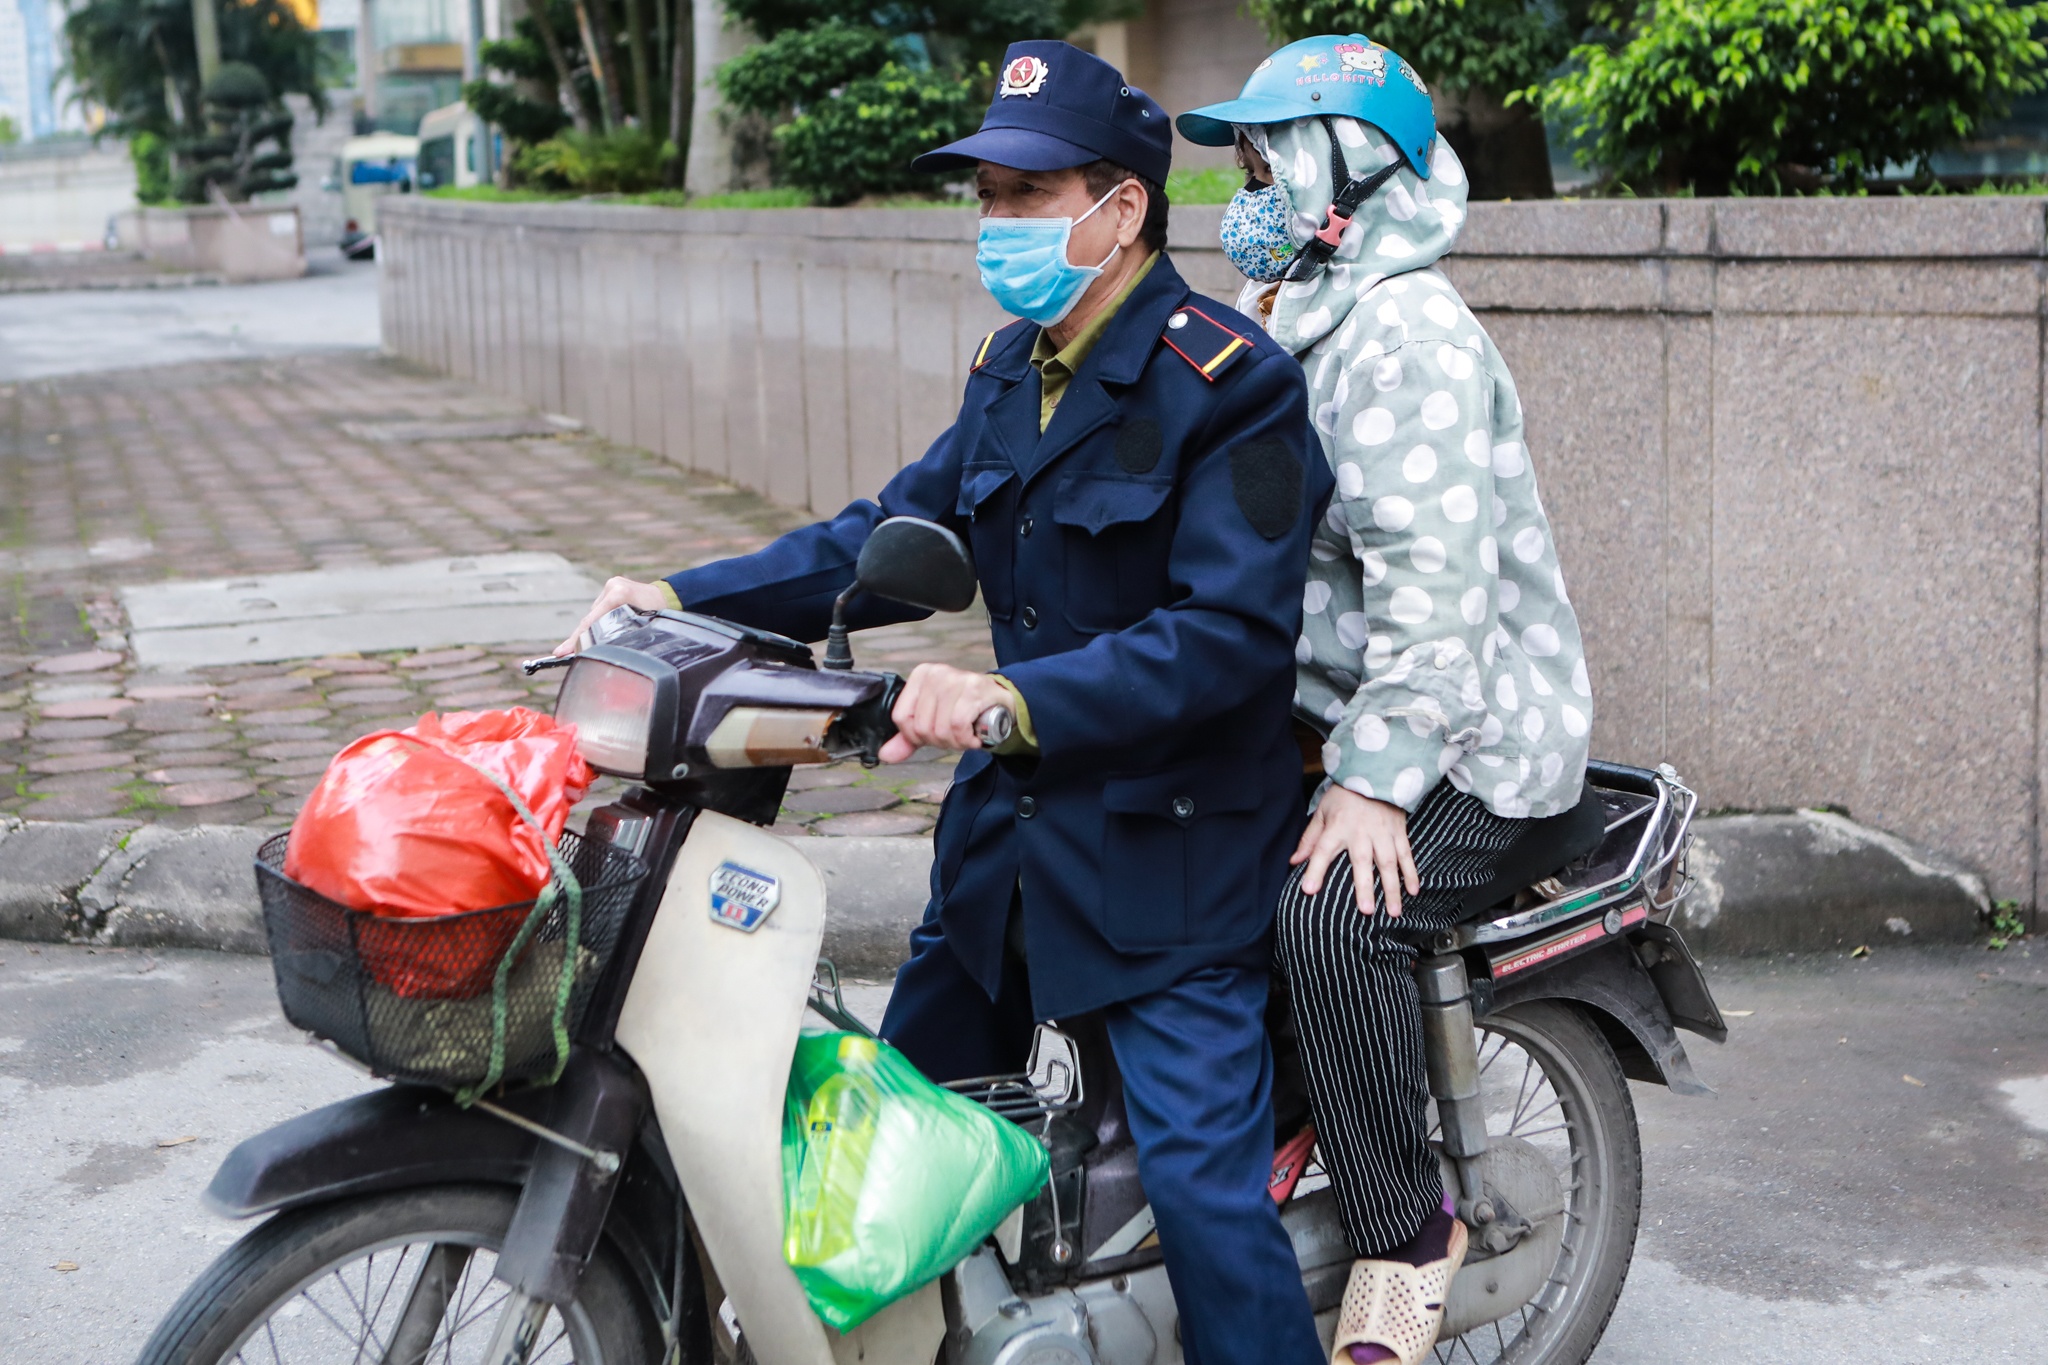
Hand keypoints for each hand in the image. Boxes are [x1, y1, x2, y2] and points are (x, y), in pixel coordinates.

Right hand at [554, 577, 672, 655]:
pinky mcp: (612, 586)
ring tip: (587, 643)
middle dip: (578, 637)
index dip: (576, 638)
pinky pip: (601, 608)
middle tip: (562, 652)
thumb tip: (600, 654)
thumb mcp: (642, 628)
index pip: (591, 620)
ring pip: (595, 613)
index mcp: (619, 594)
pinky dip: (599, 621)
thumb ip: (620, 636)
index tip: (562, 651)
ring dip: (592, 628)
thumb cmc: (660, 615)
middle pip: (590, 617)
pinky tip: (599, 631)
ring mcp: (611, 585)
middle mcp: (612, 586)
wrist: (669, 596)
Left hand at [879, 664, 1011, 763]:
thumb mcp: (933, 721)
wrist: (1002, 703)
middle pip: (920, 726)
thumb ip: (908, 738)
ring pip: (939, 729)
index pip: (901, 717)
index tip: (934, 735)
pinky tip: (974, 737)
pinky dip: (965, 739)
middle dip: (939, 742)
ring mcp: (955, 679)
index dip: (916, 736)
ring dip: (955, 743)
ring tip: (966, 736)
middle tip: (955, 736)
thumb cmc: (965, 710)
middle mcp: (936, 674)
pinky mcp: (974, 689)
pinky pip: (957, 725)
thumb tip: (885, 755)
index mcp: (920, 676)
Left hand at [1292, 784, 1419, 916]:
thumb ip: (1309, 839)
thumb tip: (1294, 862)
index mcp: (1338, 827)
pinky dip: (1411, 873)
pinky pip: (1406, 855)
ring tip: (1394, 912)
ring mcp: (1383, 833)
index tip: (1309, 890)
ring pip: (1389, 864)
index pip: (1323, 850)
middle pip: (1362, 862)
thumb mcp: (1322, 812)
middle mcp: (1361, 832)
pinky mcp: (1399, 832)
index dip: (1315, 870)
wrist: (1375, 772)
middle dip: (1364, 887)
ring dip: (1392, 888)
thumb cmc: (1344, 795)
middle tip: (1366, 910)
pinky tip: (1413, 891)